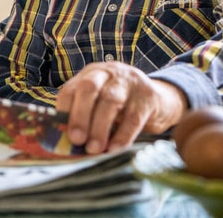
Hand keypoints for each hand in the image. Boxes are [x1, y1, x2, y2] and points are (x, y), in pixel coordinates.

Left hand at [55, 62, 186, 153]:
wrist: (162, 100)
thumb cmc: (123, 107)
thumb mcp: (101, 105)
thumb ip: (85, 118)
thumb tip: (66, 143)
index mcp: (92, 75)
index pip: (71, 88)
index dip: (64, 110)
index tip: (60, 132)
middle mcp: (109, 73)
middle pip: (89, 88)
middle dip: (80, 115)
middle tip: (76, 139)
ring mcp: (130, 82)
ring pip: (111, 101)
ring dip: (100, 127)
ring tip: (94, 149)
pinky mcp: (148, 96)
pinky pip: (133, 117)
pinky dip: (122, 135)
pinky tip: (114, 149)